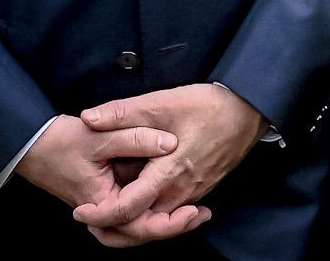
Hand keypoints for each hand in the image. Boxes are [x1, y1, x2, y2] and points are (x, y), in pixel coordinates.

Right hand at [15, 114, 180, 218]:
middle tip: (200, 215)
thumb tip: (170, 143)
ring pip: (137, 224)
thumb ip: (135, 138)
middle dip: (171, 227)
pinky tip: (174, 197)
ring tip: (194, 212)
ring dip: (164, 221)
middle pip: (140, 231)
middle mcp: (104, 211)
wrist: (32, 143)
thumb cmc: (61, 142)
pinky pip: (133, 210)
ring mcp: (106, 204)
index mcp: (101, 203)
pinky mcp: (109, 195)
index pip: (137, 225)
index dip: (167, 224)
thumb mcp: (100, 136)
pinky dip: (152, 209)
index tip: (191, 212)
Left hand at [73, 83, 262, 246]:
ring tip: (107, 209)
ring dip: (133, 220)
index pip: (128, 209)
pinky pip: (172, 212)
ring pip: (158, 221)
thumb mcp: (162, 102)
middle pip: (142, 225)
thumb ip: (123, 112)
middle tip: (89, 216)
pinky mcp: (201, 190)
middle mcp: (181, 192)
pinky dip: (152, 213)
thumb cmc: (208, 106)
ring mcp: (194, 194)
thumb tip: (88, 118)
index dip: (101, 215)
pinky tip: (139, 199)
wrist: (248, 110)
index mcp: (168, 174)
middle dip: (113, 226)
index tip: (80, 211)